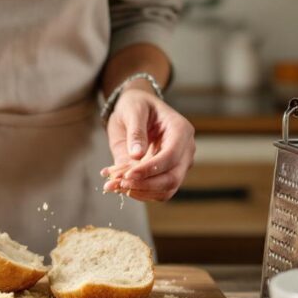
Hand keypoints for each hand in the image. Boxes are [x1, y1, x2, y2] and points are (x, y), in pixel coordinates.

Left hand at [101, 86, 194, 200]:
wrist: (135, 109)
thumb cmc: (136, 105)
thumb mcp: (133, 110)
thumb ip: (136, 131)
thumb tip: (137, 155)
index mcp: (181, 130)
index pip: (170, 157)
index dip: (149, 169)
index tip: (126, 175)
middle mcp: (185, 150)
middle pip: (172, 179)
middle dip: (144, 185)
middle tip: (117, 184)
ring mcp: (178, 164)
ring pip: (165, 190)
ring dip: (139, 192)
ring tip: (112, 185)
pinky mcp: (165, 174)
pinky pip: (155, 191)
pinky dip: (136, 192)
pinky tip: (116, 184)